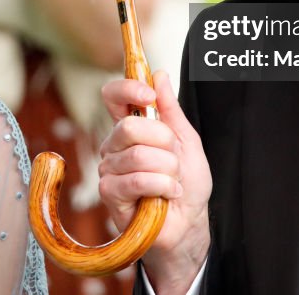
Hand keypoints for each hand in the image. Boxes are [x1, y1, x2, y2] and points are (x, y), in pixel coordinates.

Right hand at [98, 71, 211, 293]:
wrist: (189, 224)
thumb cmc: (187, 184)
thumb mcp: (187, 140)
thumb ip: (171, 109)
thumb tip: (159, 75)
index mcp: (132, 128)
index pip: (114, 97)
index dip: (127, 89)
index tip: (148, 94)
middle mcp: (115, 145)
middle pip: (128, 126)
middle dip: (163, 143)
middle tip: (173, 159)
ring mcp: (110, 169)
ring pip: (138, 156)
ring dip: (167, 170)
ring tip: (172, 182)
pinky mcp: (110, 193)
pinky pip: (136, 180)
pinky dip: (162, 186)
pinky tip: (167, 194)